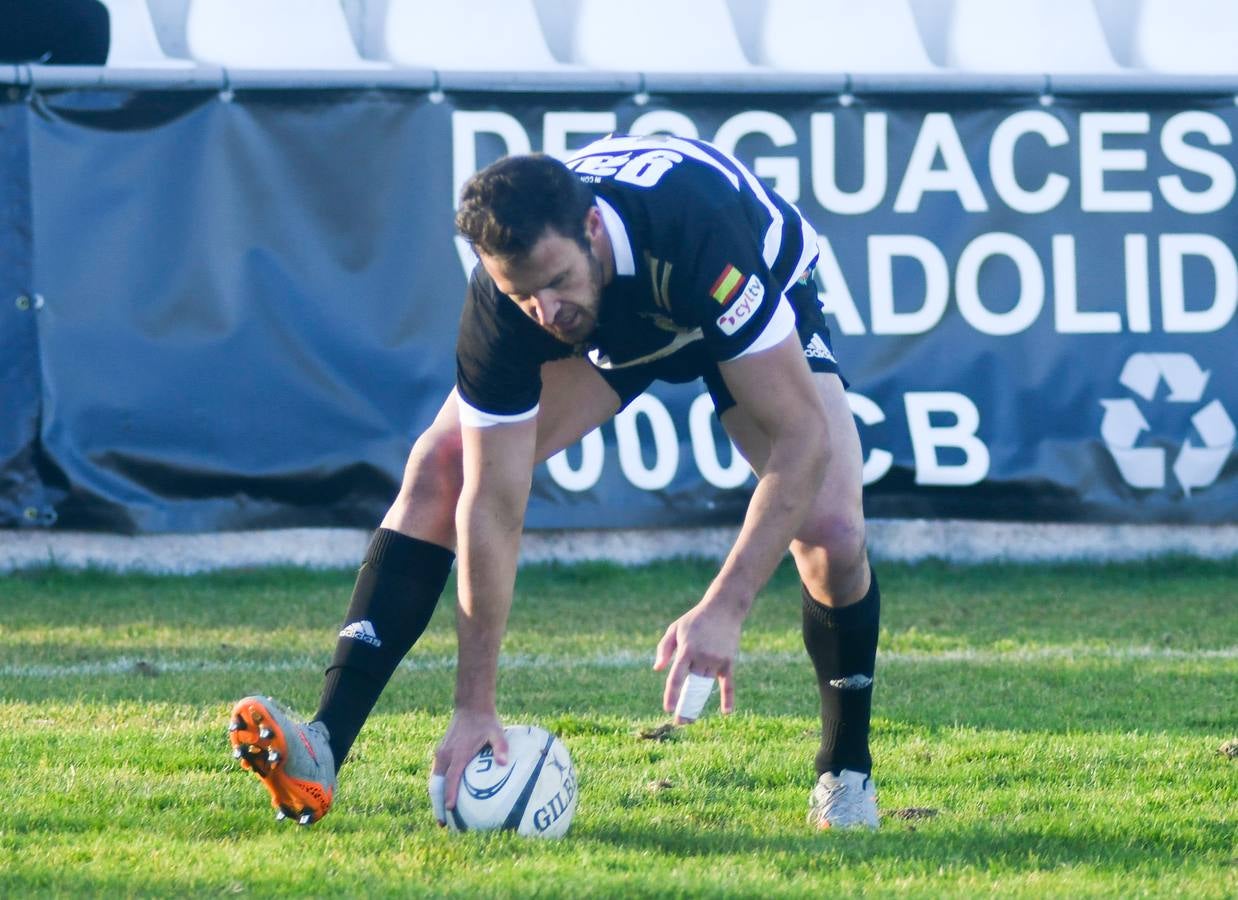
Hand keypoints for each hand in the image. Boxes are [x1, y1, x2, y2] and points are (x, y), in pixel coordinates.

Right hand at [428, 708, 507, 823]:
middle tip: (442, 824)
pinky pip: (437, 774)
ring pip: (435, 781)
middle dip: (438, 805)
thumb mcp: (497, 733)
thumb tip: (504, 763)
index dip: (450, 794)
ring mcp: (441, 753)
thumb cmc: (486, 722)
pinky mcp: (441, 752)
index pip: (452, 778)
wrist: (470, 706)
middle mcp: (446, 755)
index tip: (450, 809)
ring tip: (441, 816)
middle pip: (438, 784)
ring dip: (436, 798)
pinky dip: (438, 788)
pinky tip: (443, 797)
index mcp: (459, 753)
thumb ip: (500, 748)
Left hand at [652, 600, 742, 722]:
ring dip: (700, 702)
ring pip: (707, 686)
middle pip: (693, 686)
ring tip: (692, 717)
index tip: (668, 708)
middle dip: (686, 704)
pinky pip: (728, 683)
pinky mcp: (729, 661)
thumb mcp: (675, 628)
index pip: (677, 676)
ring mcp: (717, 659)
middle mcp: (702, 656)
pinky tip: (726, 712)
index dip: (672, 694)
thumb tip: (657, 669)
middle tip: (680, 722)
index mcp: (686, 650)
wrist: (723, 609)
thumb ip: (664, 648)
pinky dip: (728, 698)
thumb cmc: (695, 620)